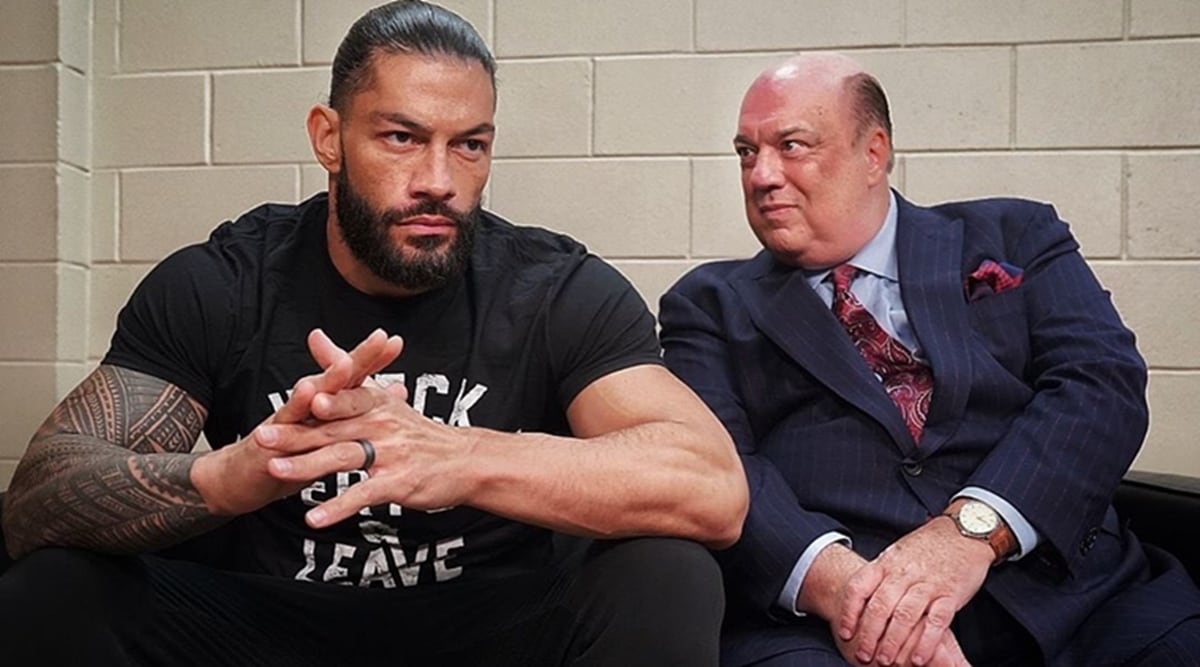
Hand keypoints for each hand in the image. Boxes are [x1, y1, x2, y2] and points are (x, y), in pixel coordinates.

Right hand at [192, 329, 402, 514]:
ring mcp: (289, 418)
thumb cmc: (294, 453)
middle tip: (378, 339)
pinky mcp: (271, 437)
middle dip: (359, 357)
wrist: (244, 477)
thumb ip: (365, 408)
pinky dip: (297, 407)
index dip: (374, 360)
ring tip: (348, 362)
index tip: (396, 341)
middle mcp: (308, 404)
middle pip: (338, 377)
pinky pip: (286, 422)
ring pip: (313, 394)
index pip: (354, 377)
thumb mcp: (334, 432)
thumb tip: (399, 390)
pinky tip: (308, 394)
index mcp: (327, 403)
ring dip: (331, 378)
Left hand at [259, 381, 478, 526]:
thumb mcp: (382, 395)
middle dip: (295, 433)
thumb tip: (314, 336)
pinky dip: (337, 506)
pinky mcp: (397, 483)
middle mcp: (382, 425)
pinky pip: (362, 495)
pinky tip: (315, 518)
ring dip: (307, 467)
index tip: (295, 396)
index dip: (321, 398)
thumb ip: (344, 365)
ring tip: (275, 472)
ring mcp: (390, 455)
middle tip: (262, 437)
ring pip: (343, 458)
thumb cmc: (419, 431)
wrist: (464, 461)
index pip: (344, 398)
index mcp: (376, 403)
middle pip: (333, 428)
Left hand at [836, 517, 990, 665]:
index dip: (849, 612)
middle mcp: (904, 573)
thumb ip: (879, 574)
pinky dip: (926, 642)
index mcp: (886, 562)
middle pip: (880, 606)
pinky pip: (936, 621)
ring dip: (894, 642)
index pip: (859, 587)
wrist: (963, 531)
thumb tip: (858, 598)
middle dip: (869, 634)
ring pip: (905, 616)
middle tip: (863, 655)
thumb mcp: (896, 553)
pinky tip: (918, 658)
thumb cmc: (926, 546)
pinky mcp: (951, 593)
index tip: (845, 632)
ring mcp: (928, 583)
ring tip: (886, 661)